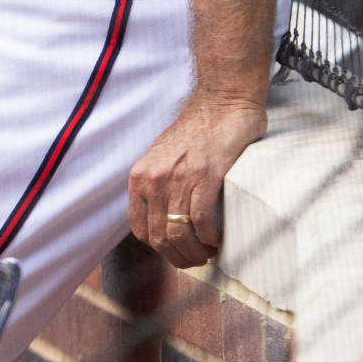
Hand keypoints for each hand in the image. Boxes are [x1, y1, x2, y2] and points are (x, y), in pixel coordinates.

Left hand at [128, 95, 266, 267]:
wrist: (221, 103)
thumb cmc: (196, 131)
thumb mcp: (162, 156)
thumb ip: (157, 184)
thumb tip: (163, 220)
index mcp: (141, 175)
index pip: (140, 229)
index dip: (160, 247)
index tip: (176, 251)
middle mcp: (155, 178)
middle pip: (160, 237)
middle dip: (179, 257)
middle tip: (196, 259)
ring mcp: (179, 177)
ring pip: (179, 234)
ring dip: (196, 253)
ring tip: (208, 252)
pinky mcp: (205, 175)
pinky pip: (202, 221)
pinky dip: (210, 238)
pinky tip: (218, 239)